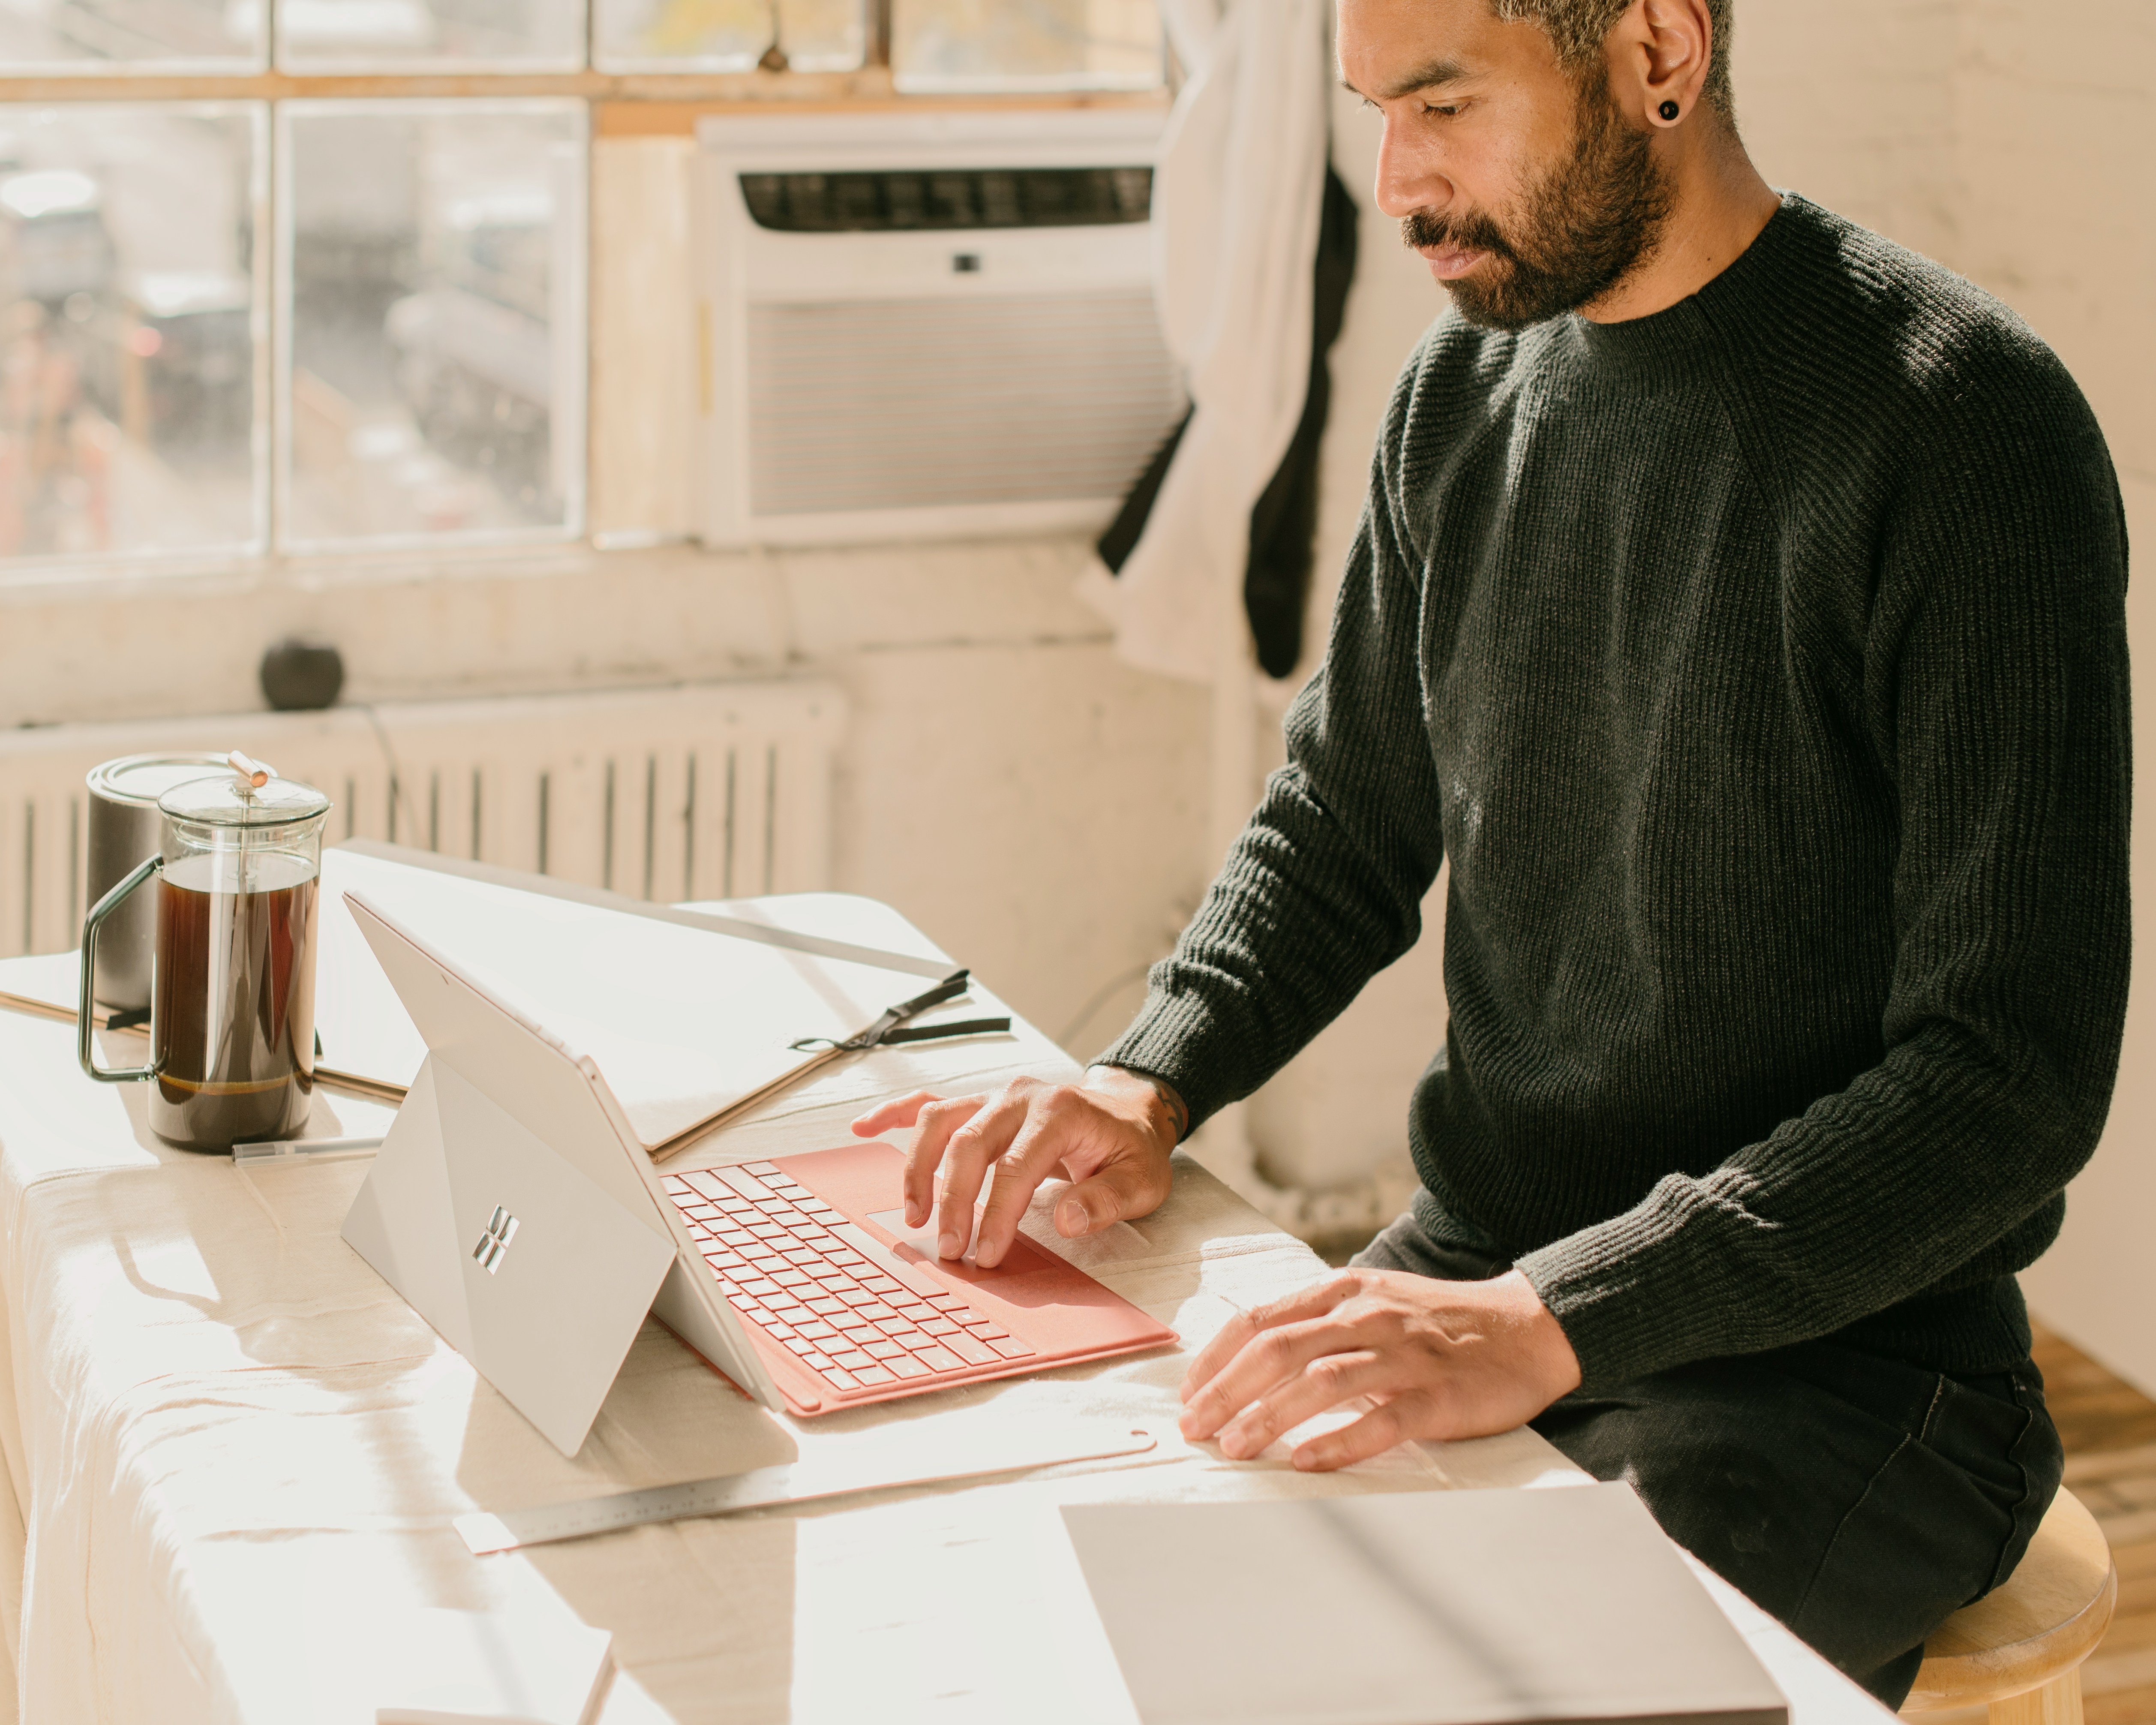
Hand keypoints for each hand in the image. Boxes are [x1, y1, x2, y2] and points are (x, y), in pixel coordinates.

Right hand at [848, 1068, 1178, 1268]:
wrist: (1129, 1111)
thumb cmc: (1131, 1150)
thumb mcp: (1142, 1180)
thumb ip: (1108, 1199)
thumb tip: (1069, 1219)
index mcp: (1061, 1112)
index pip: (1016, 1165)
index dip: (997, 1213)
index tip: (986, 1254)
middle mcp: (1021, 1097)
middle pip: (969, 1144)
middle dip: (953, 1201)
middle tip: (950, 1250)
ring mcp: (995, 1096)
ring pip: (940, 1122)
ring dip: (918, 1169)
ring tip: (914, 1217)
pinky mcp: (980, 1103)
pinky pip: (929, 1103)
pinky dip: (895, 1114)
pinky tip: (864, 1127)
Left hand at [1177, 1268, 1581, 1469]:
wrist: (1529, 1328)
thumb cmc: (1443, 1322)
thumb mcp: (1376, 1301)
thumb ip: (1322, 1321)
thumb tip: (1256, 1353)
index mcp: (1346, 1292)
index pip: (1262, 1319)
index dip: (1217, 1357)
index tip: (1188, 1390)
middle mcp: (1368, 1317)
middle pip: (1278, 1349)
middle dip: (1225, 1389)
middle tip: (1194, 1426)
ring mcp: (1403, 1355)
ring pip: (1320, 1380)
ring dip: (1269, 1415)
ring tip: (1235, 1446)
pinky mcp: (1437, 1396)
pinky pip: (1380, 1420)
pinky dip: (1339, 1441)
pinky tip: (1306, 1460)